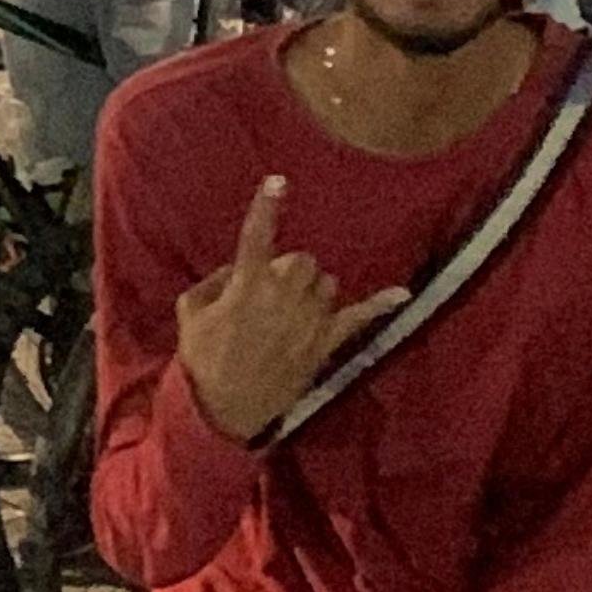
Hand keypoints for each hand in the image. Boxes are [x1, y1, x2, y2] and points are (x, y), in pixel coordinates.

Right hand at [176, 175, 393, 443]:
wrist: (226, 411)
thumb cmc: (204, 361)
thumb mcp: (190, 315)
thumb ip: (212, 283)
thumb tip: (235, 270)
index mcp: (245, 286)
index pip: (256, 237)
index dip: (266, 207)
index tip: (278, 181)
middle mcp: (281, 297)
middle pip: (302, 260)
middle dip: (290, 270)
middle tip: (272, 293)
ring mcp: (308, 320)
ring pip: (326, 283)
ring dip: (312, 290)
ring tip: (293, 313)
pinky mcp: (325, 342)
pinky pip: (358, 318)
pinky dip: (380, 305)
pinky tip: (401, 294)